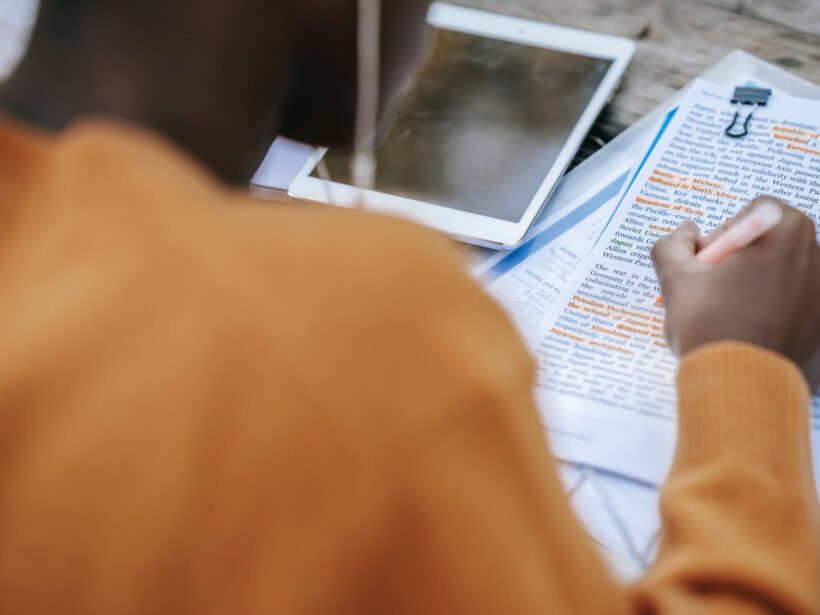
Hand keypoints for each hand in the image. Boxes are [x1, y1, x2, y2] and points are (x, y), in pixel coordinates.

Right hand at [651, 197, 819, 384]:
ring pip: (786, 275)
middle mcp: (817, 255)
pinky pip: (799, 308)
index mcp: (785, 231)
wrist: (741, 388)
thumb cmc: (712, 327)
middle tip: (716, 292)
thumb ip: (672, 245)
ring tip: (732, 318)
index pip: (753, 212)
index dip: (724, 237)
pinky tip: (752, 336)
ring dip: (759, 287)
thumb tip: (683, 233)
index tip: (709, 267)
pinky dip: (777, 315)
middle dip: (744, 260)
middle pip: (773, 242)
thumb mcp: (676, 280)